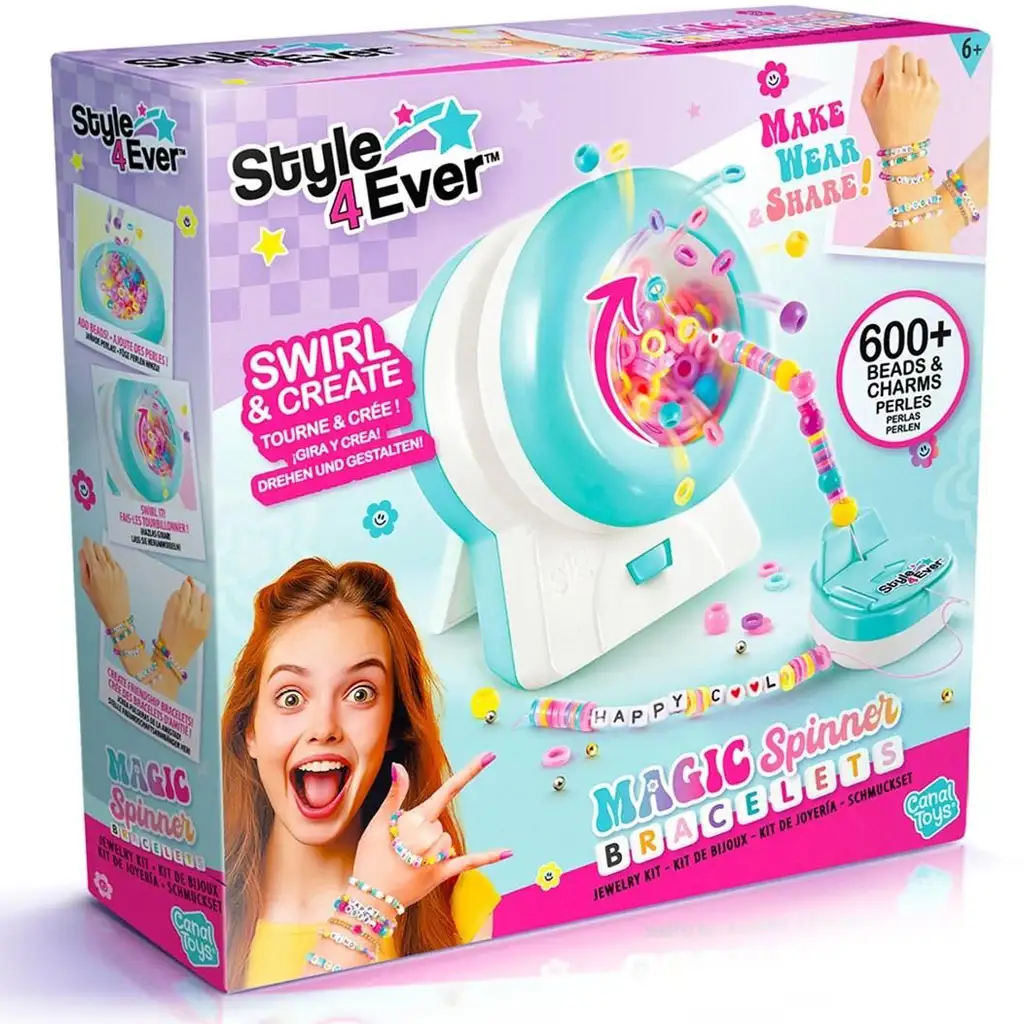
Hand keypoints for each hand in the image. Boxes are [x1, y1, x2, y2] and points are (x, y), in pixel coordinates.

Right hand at [78, 538, 130, 628]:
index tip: (85, 539)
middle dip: (93, 546)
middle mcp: (107, 566)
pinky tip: (105, 567)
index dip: (87, 543)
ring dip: (101, 551)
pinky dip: (108, 560)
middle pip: (99, 548)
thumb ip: (84, 567)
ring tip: (96, 557)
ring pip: (107, 553)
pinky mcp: (123, 572)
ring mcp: (117, 568)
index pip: (90, 549)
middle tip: (89, 547)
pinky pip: (114, 561)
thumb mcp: (85, 584)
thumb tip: (82, 554)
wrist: (117, 611)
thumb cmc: (99, 601)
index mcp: (96, 569)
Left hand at [158, 578, 211, 669]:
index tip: (199, 597)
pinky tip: (176, 599)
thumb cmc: (188, 646)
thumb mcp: (203, 632)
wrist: (170, 655)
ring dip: (185, 588)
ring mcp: (180, 610)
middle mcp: (193, 613)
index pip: (206, 599)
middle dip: (194, 589)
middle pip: (196, 591)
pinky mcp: (168, 610)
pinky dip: (176, 594)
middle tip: (191, 589)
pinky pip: (174, 595)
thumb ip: (203, 615)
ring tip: (184, 591)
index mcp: (204, 621)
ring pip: (185, 589)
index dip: (203, 596)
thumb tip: (200, 598)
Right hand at [351, 756, 509, 911]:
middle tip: (399, 847)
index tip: (489, 756)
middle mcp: (430, 836)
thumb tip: (399, 766)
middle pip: (439, 823)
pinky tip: (509, 851)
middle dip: (422, 831)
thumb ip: (395, 795)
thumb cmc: (371, 859)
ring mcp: (438, 856)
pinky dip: (489, 857)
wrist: (370, 899)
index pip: (447, 790)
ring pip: (448, 841)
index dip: (469, 772)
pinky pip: (469, 862)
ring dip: (432, 847)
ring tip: (408, 860)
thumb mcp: (378, 824)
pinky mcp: (442, 874)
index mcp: (416, 820)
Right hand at [861, 45, 939, 149]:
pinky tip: (914, 97)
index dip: (889, 57)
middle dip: (900, 65)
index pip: (894, 51)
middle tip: (896, 82)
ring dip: (913, 71)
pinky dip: (921, 82)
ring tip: (907, 88)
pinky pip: (929, 75)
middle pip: (908, 55)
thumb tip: (883, 59)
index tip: (888, 66)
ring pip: (921, 62)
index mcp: (893, 82)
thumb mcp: (867, 101)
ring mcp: (926, 85)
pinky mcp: (936, 91)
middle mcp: (912, 81)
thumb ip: (873, 75)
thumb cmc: (884, 125)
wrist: (904, 144)